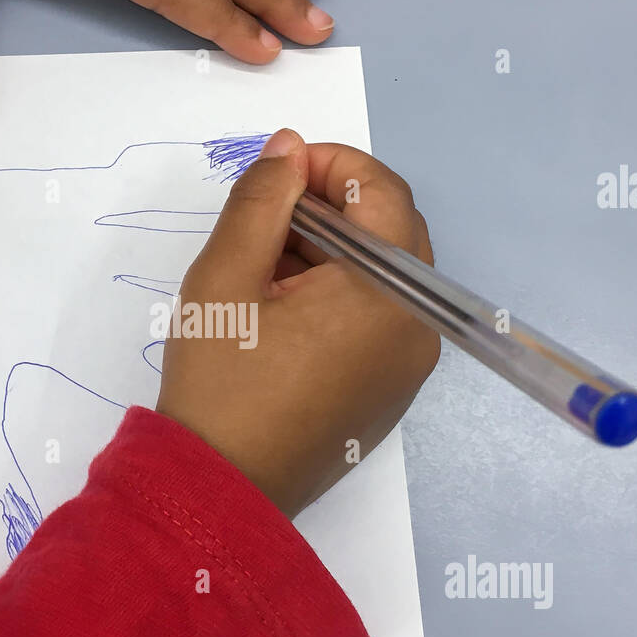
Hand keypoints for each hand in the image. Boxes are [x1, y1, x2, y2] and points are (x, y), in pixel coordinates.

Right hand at [156, 130, 439, 518]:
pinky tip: (281, 309)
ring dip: (332, 251)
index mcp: (387, 293)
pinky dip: (339, 294)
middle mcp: (416, 326)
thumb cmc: (221, 382)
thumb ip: (261, 198)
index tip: (276, 174)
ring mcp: (408, 365)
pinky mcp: (389, 392)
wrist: (220, 491)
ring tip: (263, 266)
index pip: (381, 191)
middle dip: (330, 208)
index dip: (328, 164)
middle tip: (266, 218)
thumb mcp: (225, 276)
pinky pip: (378, 318)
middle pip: (390, 231)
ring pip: (384, 274)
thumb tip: (289, 146)